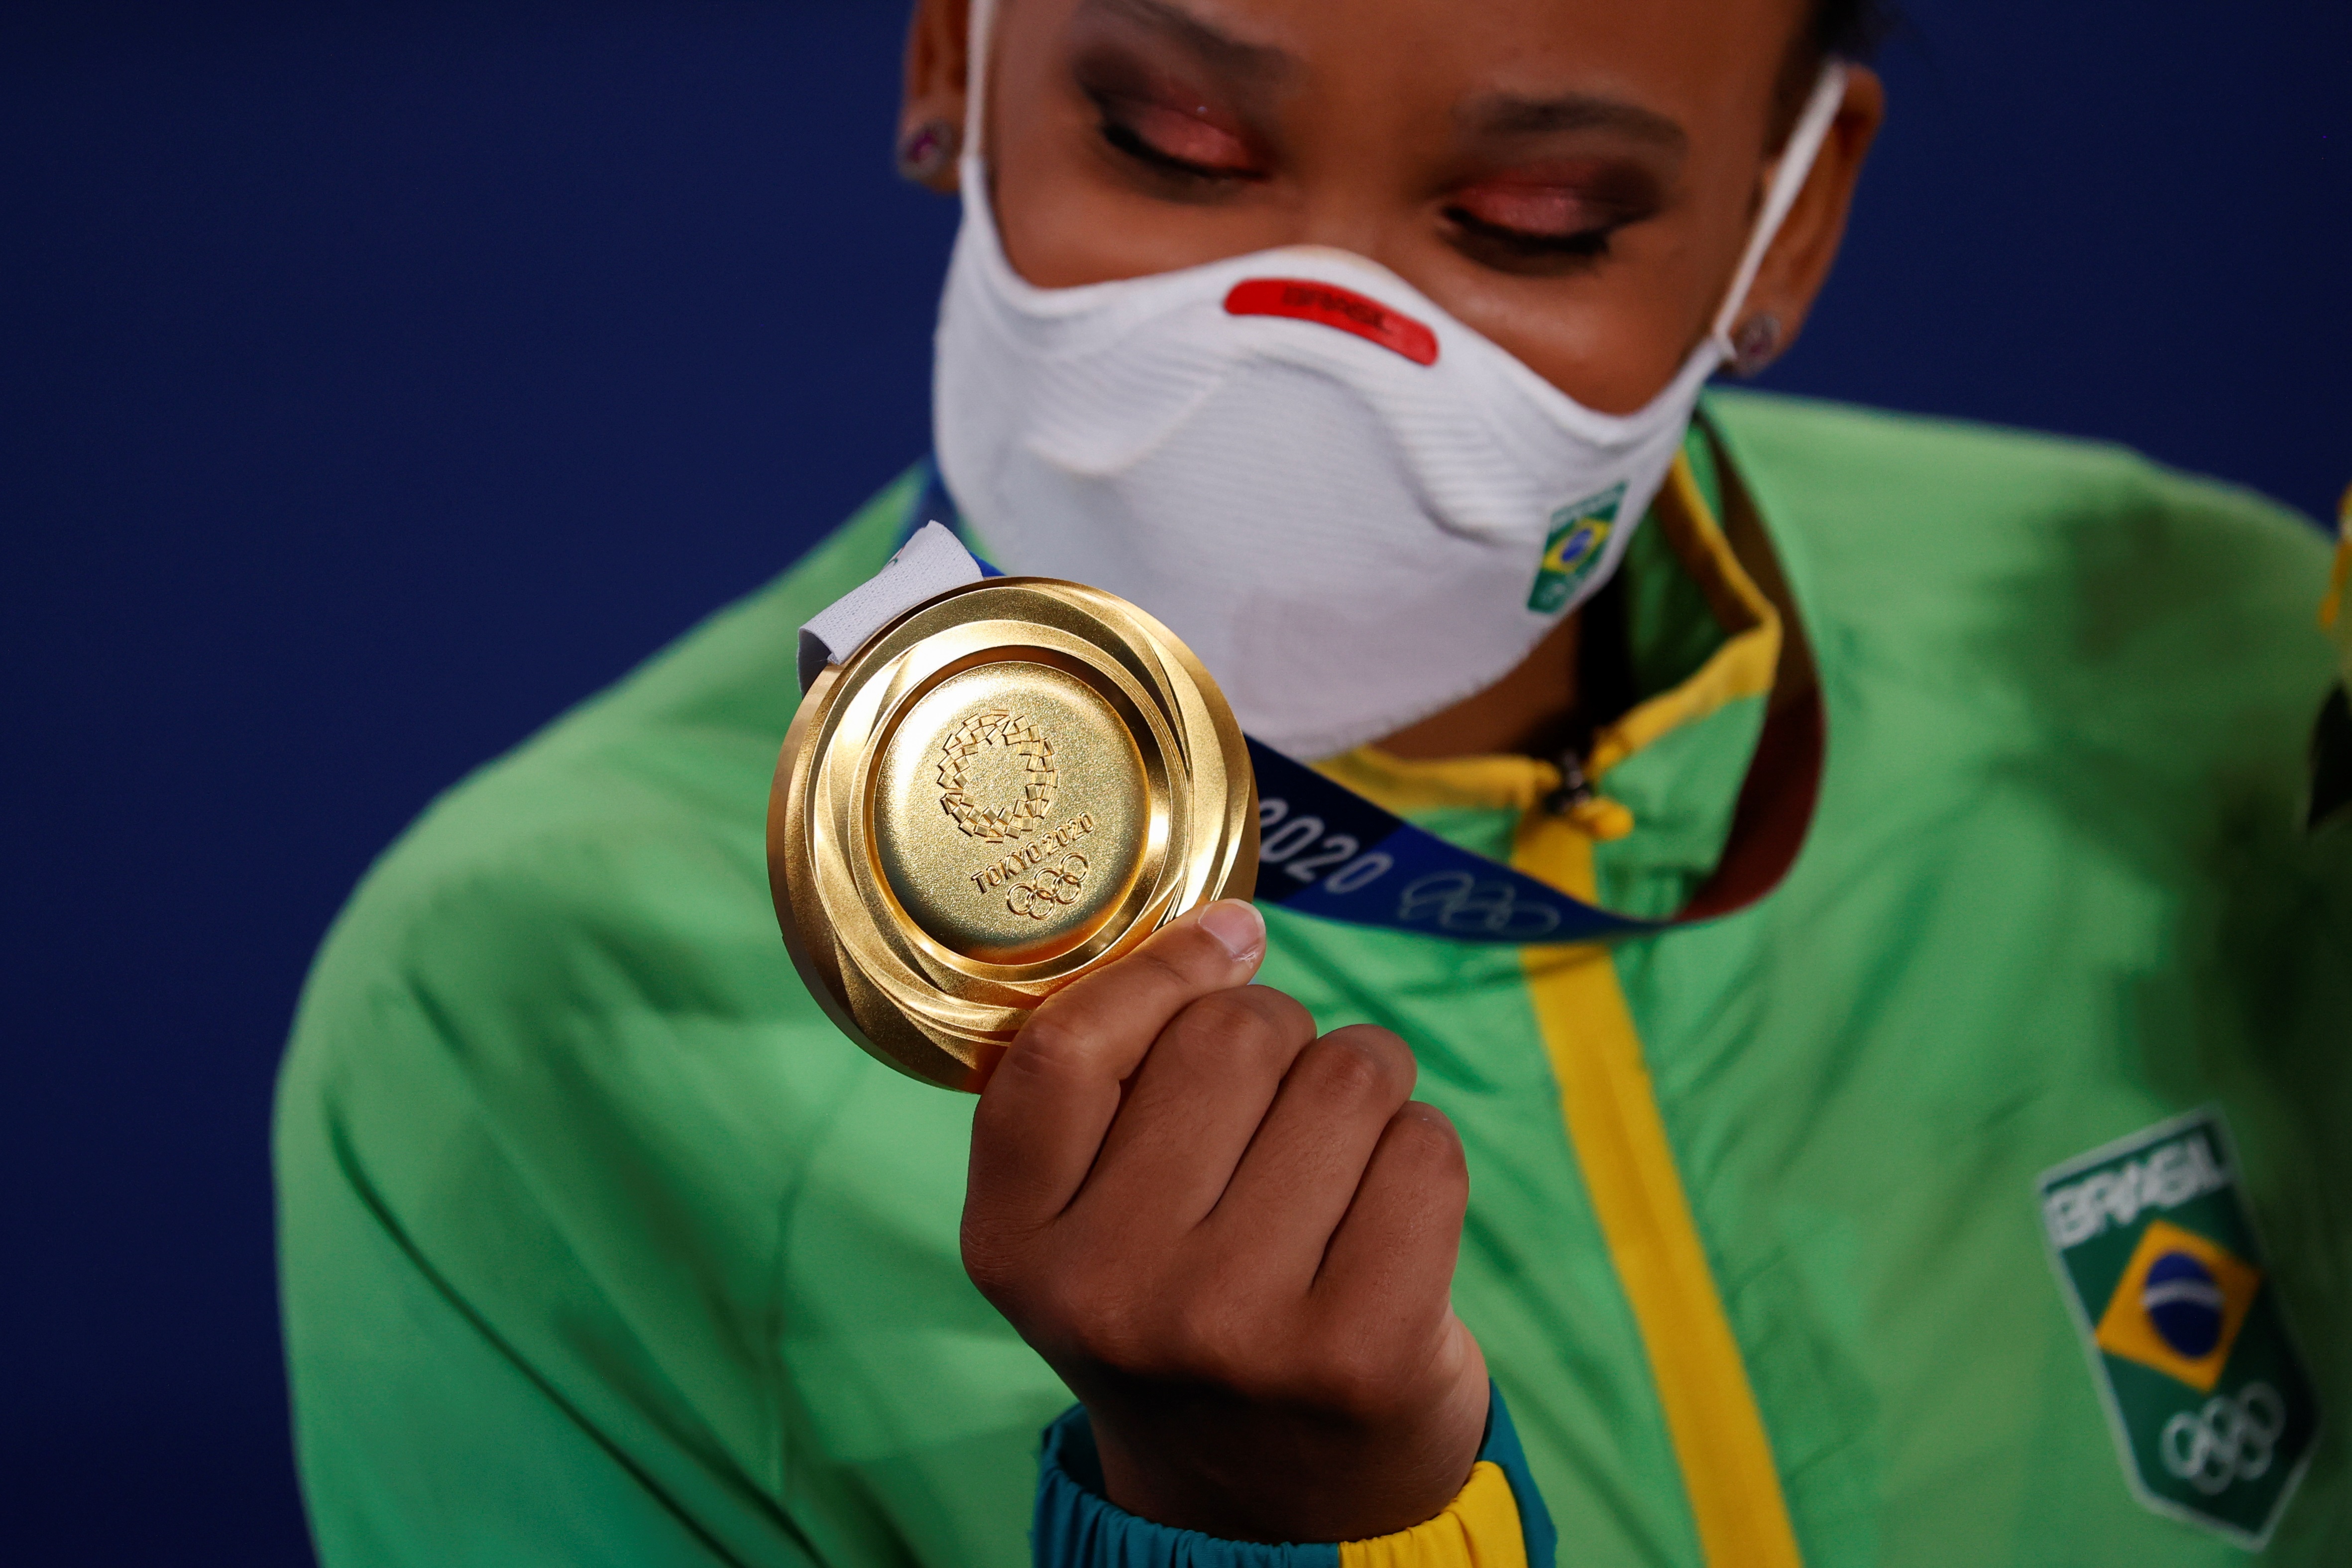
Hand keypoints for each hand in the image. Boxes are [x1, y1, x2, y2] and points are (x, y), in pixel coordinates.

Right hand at [962, 900, 1487, 1543]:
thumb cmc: (1187, 1315)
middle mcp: (1109, 1291)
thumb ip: (1109, 1092)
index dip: (1162, 968)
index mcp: (1016, 1248)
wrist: (1274, 1509)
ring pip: (1345, 1077)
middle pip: (1230, 1041)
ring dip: (1366, 1088)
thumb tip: (1227, 928)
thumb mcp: (1087, 1227)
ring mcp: (1233, 1327)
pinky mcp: (1360, 1351)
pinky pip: (1425, 1150)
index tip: (1231, 937)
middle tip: (1286, 1103)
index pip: (1066, 1049)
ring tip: (1341, 1161)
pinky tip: (1390, 1216)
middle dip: (1283, 1035)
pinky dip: (1423, 1154)